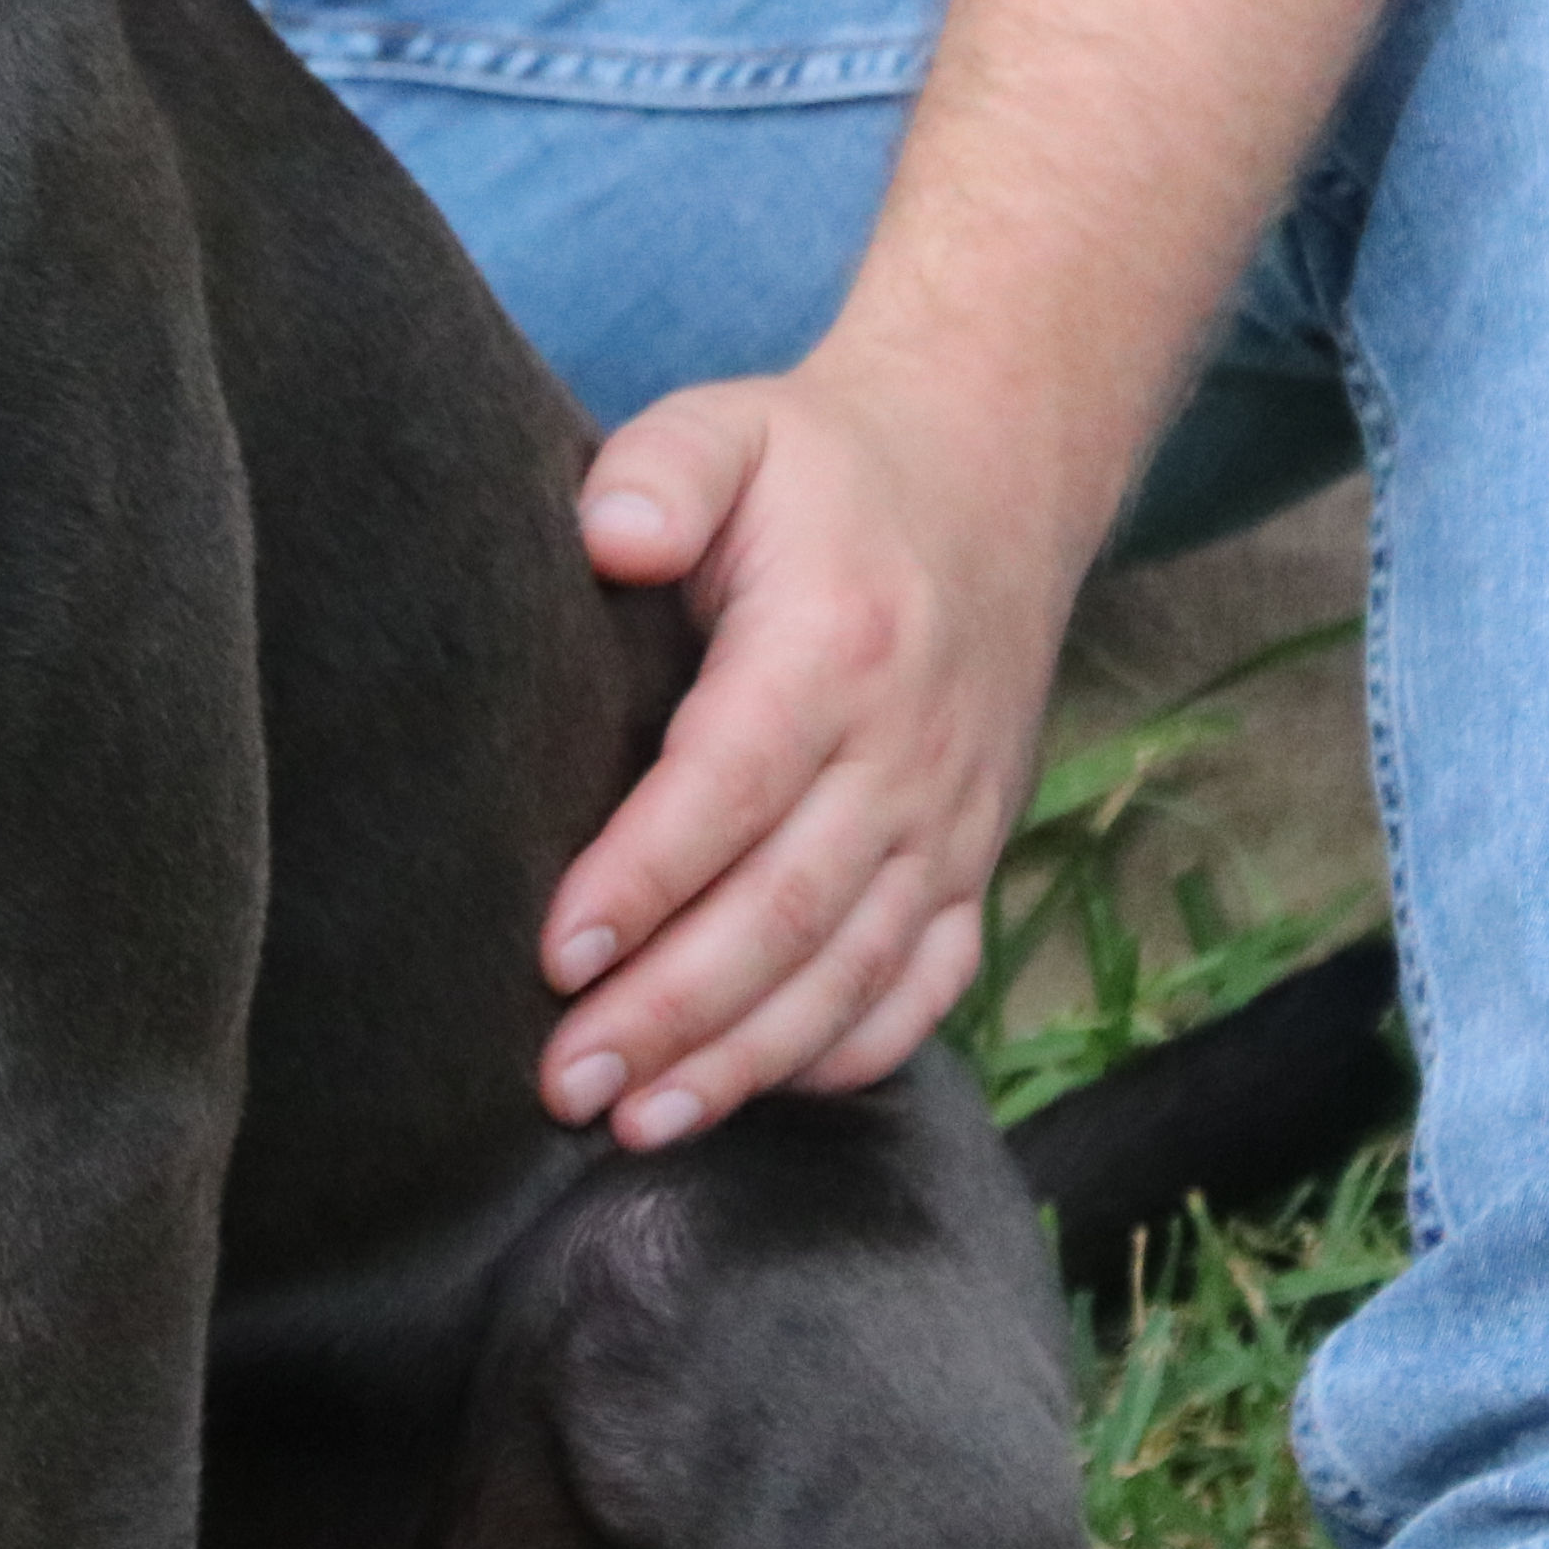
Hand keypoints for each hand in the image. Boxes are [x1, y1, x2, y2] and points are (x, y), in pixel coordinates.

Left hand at [533, 359, 1088, 1149]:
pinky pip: (926, 983)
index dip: (646, 879)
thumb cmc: (819, 468)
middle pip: (788, 909)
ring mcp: (953, 818)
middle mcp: (908, 751)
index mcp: (837, 647)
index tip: (556, 952)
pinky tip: (755, 1094)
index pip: (733, 785)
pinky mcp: (975, 859)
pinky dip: (848, 1052)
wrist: (992, 477)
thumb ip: (659, 472)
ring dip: (746, 1057)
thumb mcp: (730, 426)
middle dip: (676, 1010)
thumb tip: (607, 538)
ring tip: (635, 1122)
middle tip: (565, 1079)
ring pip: (854, 970)